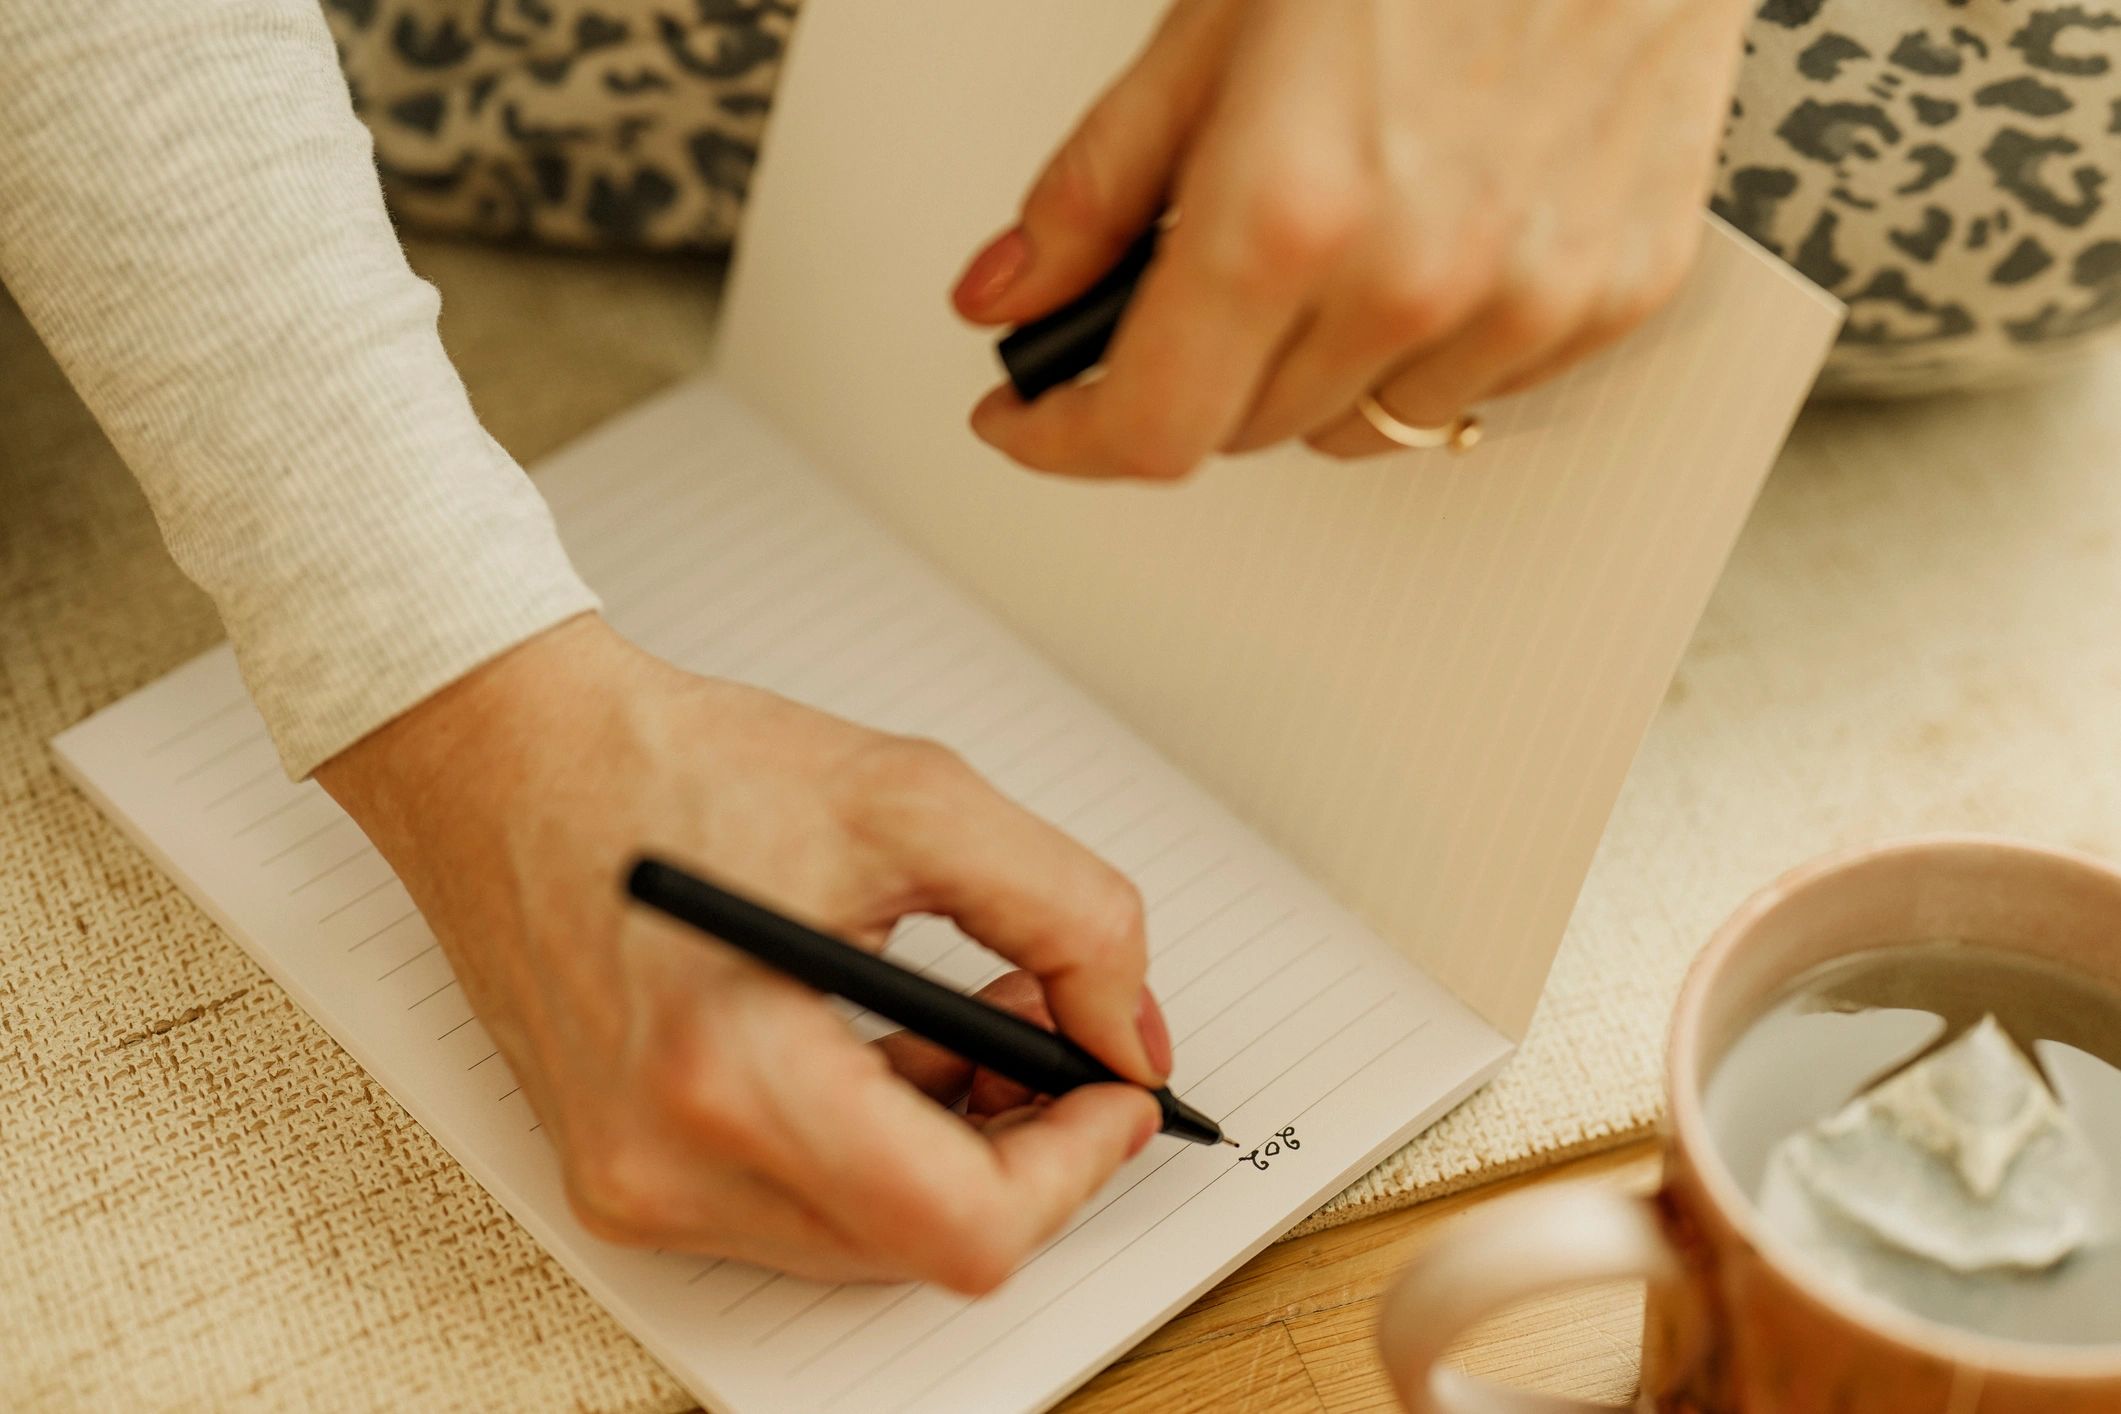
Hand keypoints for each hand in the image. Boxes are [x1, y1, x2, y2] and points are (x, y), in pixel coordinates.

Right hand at [317, 616, 1166, 1291]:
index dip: (1073, 1166)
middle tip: (1061, 1032)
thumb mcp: (917, 803)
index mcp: (731, 1077)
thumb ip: (1070, 915)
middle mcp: (668, 1166)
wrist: (508, 757)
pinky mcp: (622, 1175)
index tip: (1116, 1092)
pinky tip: (901, 1041)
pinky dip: (878, 1144)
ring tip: (984, 1014)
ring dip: (957, 1145)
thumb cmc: (676, 766)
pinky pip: (798, 1209)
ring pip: (868, 1237)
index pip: (961, 1227)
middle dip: (1025, 1144)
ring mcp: (634, 1185)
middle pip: (922, 1245)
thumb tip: (1129, 1037)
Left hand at [954, 0, 1748, 476]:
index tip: (1036, 419)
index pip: (1149, 430)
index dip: (1066, 437)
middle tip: (1198, 273)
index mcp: (1288, 212)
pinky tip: (1432, 239)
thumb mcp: (1211, 33)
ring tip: (1332, 239)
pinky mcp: (1616, 290)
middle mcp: (1413, 276)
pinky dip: (1430, 344)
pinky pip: (1477, 390)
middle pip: (1245, 432)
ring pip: (1359, 427)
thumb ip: (1097, 189)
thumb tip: (1009, 291)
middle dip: (1192, 371)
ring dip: (1314, 369)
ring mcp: (1527, 296)